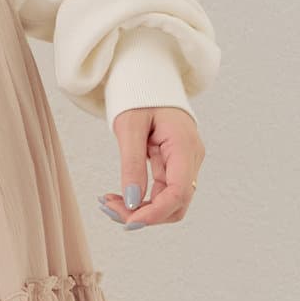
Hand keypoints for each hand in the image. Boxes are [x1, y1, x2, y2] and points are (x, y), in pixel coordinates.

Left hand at [96, 107, 203, 230]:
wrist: (148, 79)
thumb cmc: (139, 95)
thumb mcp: (129, 126)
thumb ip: (131, 164)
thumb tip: (131, 200)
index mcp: (184, 145)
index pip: (178, 193)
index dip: (154, 213)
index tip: (126, 221)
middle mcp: (191, 158)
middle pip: (176, 205)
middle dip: (144, 215)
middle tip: (108, 208)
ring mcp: (185, 163)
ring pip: (169, 204)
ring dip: (140, 211)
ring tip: (108, 203)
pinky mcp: (175, 166)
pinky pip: (161, 194)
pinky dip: (140, 201)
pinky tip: (118, 197)